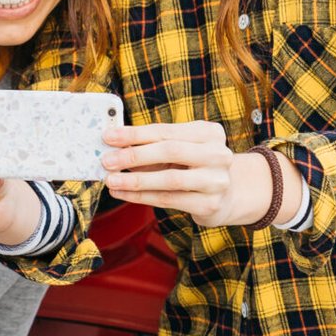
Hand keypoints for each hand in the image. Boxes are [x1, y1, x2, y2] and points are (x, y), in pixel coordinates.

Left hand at [103, 120, 298, 227]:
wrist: (228, 195)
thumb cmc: (193, 165)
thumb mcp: (180, 148)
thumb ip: (153, 144)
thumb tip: (114, 144)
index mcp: (209, 132)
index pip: (166, 130)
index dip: (135, 134)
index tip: (109, 137)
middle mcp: (218, 154)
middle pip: (170, 151)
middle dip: (134, 155)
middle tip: (107, 160)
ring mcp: (217, 181)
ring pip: (169, 179)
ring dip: (135, 181)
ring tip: (111, 181)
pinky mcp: (210, 205)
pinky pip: (169, 200)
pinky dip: (142, 197)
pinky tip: (123, 194)